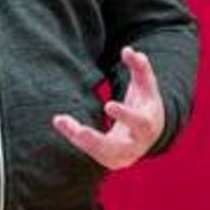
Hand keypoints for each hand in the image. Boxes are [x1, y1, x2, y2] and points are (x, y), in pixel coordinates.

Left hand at [52, 47, 164, 169]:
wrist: (149, 135)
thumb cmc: (145, 105)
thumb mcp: (147, 87)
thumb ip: (140, 68)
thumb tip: (129, 50)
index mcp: (148, 126)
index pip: (139, 123)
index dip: (125, 115)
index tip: (108, 105)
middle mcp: (135, 146)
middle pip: (117, 149)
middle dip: (98, 141)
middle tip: (80, 132)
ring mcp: (121, 156)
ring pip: (99, 153)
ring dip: (80, 139)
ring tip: (61, 120)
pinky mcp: (107, 159)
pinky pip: (89, 151)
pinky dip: (75, 137)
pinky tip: (61, 122)